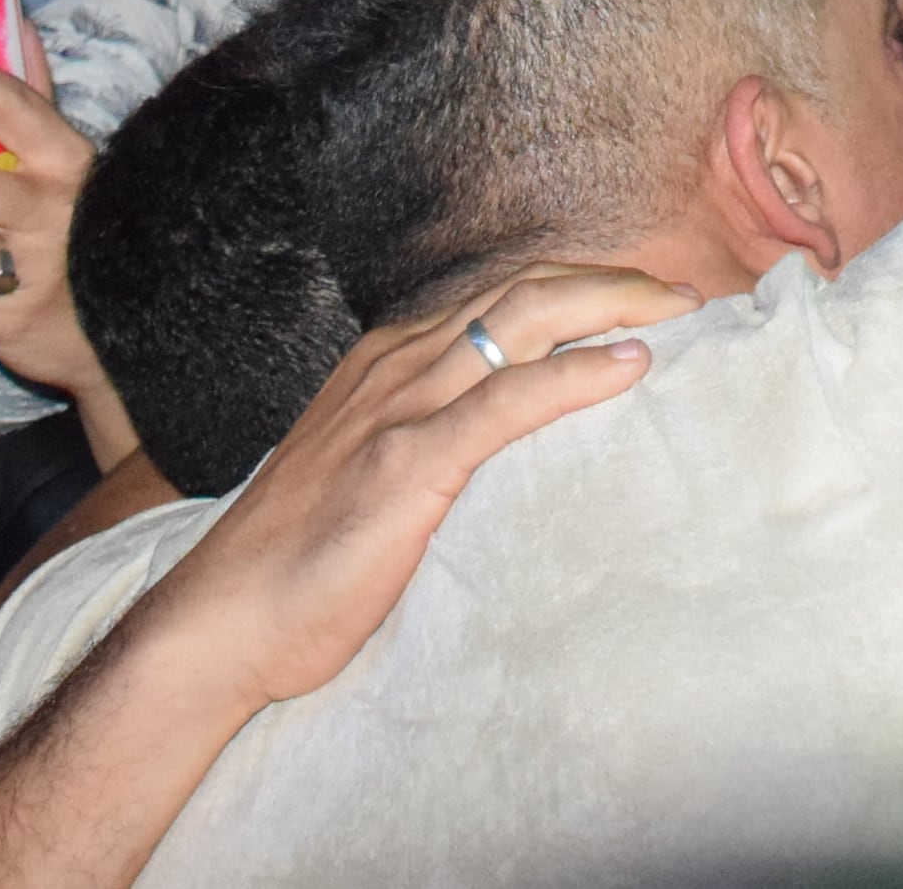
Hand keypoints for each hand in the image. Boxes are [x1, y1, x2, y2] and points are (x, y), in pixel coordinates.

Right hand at [129, 266, 682, 711]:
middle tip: (681, 292)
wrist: (222, 621)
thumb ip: (427, 438)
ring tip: (676, 310)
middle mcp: (396, 365)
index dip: (578, 282)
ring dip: (609, 306)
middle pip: (523, 289)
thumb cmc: (296, 560)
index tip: (643, 291)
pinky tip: (628, 368)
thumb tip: (500, 440)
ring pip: (521, 321)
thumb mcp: (365, 471)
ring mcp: (399, 410)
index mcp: (388, 361)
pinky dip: (573, 376)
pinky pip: (505, 402)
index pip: (500, 293)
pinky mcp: (406, 466)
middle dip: (610, 280)